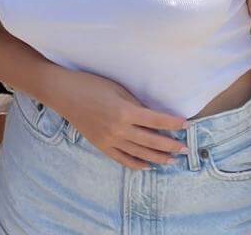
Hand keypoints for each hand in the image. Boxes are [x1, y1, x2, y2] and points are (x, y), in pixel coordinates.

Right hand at [39, 70, 186, 169]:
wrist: (63, 93)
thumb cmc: (90, 85)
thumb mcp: (117, 89)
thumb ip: (135, 104)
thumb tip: (153, 117)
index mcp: (124, 112)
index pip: (156, 121)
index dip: (173, 124)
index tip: (187, 125)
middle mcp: (119, 129)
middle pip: (152, 141)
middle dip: (171, 145)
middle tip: (185, 148)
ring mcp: (109, 140)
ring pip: (140, 153)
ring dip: (158, 158)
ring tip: (172, 160)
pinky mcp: (101, 146)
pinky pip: (122, 159)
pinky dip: (137, 164)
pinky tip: (148, 165)